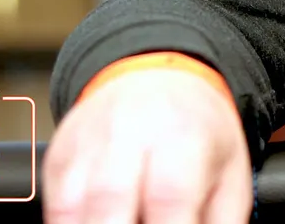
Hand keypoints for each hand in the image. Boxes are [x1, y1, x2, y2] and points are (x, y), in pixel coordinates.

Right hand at [44, 68, 251, 223]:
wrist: (155, 76)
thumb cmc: (196, 132)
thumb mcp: (230, 170)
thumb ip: (223, 220)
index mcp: (181, 136)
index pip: (169, 195)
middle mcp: (128, 134)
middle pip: (112, 198)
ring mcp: (86, 144)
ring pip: (73, 205)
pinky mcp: (57, 157)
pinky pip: (55, 206)